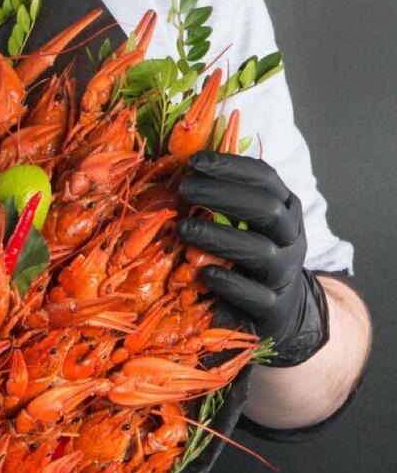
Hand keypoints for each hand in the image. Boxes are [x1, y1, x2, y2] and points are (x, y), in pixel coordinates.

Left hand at [177, 152, 328, 365]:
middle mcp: (290, 237)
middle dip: (222, 195)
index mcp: (285, 209)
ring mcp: (284, 272)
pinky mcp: (273, 306)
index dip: (231, 167)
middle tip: (185, 188)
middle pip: (265, 209)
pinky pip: (254, 294)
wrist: (281, 310)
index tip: (194, 162)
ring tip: (183, 229)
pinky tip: (203, 273)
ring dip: (218, 237)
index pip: (264, 178)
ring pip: (259, 250)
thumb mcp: (246, 226)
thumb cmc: (251, 259)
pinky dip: (229, 282)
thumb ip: (225, 203)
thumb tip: (184, 172)